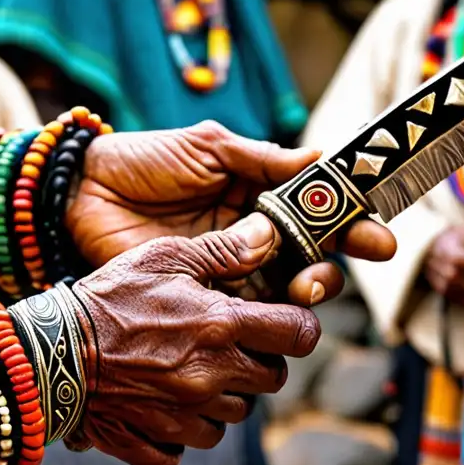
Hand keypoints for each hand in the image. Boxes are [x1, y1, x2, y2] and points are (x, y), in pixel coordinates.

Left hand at [68, 119, 395, 306]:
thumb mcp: (208, 148)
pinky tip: (270, 315)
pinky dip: (262, 316)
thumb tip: (324, 160)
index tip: (378, 237)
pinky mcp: (202, 294)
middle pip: (309, 258)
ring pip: (282, 290)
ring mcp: (229, 268)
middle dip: (331, 268)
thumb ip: (264, 160)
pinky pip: (242, 311)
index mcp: (259, 195)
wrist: (86, 192)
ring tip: (303, 291)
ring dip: (303, 295)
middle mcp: (252, 234)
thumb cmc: (146, 159)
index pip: (316, 212)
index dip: (350, 224)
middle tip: (326, 274)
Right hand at [72, 215, 321, 464]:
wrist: (48, 349)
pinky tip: (157, 408)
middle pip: (271, 380)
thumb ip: (223, 250)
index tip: (281, 323)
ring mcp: (184, 416)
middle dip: (257, 363)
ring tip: (185, 373)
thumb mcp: (164, 257)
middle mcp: (212, 376)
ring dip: (219, 399)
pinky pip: (183, 452)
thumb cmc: (108, 295)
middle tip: (224, 345)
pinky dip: (177, 436)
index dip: (297, 327)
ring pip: (231, 419)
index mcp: (222, 326)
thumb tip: (270, 236)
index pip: (300, 335)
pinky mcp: (152, 442)